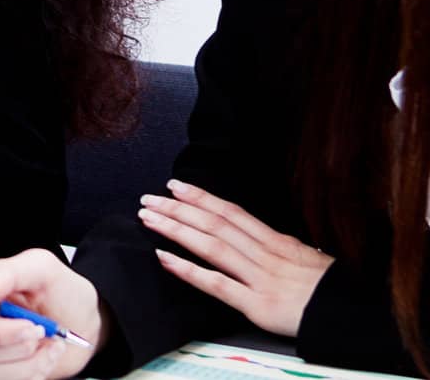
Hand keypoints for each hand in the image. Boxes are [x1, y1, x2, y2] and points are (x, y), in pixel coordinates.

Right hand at [0, 248, 104, 379]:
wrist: (83, 323)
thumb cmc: (62, 293)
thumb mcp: (42, 269)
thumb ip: (7, 274)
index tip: (30, 326)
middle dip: (20, 348)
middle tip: (41, 333)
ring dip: (29, 364)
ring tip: (45, 346)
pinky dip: (31, 375)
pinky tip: (41, 358)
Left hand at [140, 179, 332, 336]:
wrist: (355, 318)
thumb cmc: (330, 291)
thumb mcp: (307, 258)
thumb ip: (277, 246)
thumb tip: (251, 233)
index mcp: (277, 241)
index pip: (231, 212)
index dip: (201, 197)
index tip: (175, 186)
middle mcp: (265, 254)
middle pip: (215, 224)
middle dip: (178, 209)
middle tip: (148, 199)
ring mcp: (260, 278)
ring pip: (211, 246)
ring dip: (176, 229)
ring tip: (149, 218)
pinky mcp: (257, 305)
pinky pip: (217, 284)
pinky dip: (188, 269)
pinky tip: (165, 258)